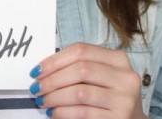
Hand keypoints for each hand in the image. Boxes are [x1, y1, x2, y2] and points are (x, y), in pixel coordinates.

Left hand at [29, 42, 146, 118]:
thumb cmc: (110, 95)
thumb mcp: (101, 75)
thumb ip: (79, 67)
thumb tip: (44, 69)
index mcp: (118, 59)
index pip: (81, 50)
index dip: (55, 60)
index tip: (37, 70)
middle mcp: (125, 77)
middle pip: (80, 70)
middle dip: (53, 79)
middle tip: (36, 88)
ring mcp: (124, 100)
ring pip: (80, 93)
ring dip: (55, 97)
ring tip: (42, 101)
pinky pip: (83, 113)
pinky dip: (64, 112)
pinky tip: (54, 113)